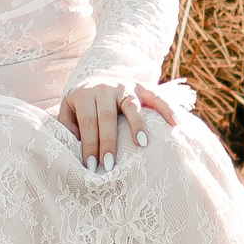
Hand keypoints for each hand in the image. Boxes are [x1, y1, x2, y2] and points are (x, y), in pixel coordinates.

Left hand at [58, 80, 179, 170]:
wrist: (97, 77)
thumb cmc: (82, 105)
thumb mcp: (68, 112)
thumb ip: (68, 128)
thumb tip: (71, 152)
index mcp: (84, 96)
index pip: (87, 123)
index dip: (89, 145)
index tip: (92, 166)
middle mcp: (104, 88)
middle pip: (107, 117)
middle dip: (108, 142)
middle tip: (110, 165)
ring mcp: (125, 87)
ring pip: (132, 105)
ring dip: (137, 125)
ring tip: (142, 145)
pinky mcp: (142, 87)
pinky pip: (157, 97)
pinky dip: (167, 109)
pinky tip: (175, 124)